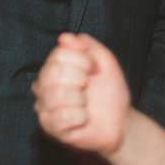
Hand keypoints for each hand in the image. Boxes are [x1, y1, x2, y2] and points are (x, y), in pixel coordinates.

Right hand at [33, 33, 131, 155]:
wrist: (120, 122)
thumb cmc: (109, 91)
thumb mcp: (105, 61)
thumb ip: (87, 44)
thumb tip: (65, 37)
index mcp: (54, 66)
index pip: (59, 53)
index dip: (83, 62)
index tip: (94, 70)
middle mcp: (44, 84)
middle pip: (53, 72)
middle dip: (81, 79)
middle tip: (88, 88)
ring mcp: (45, 106)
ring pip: (57, 95)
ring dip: (80, 100)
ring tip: (85, 105)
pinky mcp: (50, 127)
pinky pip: (61, 117)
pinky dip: (79, 117)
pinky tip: (82, 119)